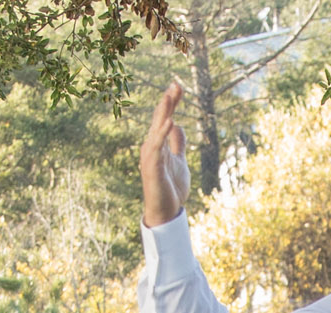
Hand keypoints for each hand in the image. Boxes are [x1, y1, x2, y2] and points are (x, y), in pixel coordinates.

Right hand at [139, 81, 186, 227]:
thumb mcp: (179, 160)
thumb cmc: (171, 188)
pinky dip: (163, 133)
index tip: (178, 85)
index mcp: (158, 144)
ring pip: (157, 129)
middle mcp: (152, 147)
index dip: (171, 102)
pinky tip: (171, 120)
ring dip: (164, 112)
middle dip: (168, 101)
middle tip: (175, 83)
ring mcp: (151, 156)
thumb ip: (177, 143)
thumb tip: (179, 125)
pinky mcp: (153, 167)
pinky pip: (157, 146)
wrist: (165, 212)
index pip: (165, 117)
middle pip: (160, 119)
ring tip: (170, 96)